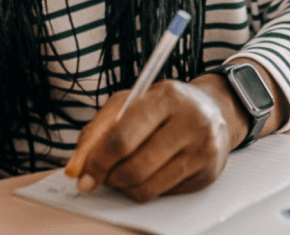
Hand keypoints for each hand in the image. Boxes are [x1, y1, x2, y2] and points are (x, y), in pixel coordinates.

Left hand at [63, 79, 234, 202]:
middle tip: (101, 176)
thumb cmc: (164, 106)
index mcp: (167, 97)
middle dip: (109, 178)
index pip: (122, 138)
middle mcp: (191, 121)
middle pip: (134, 168)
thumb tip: (76, 168)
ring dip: (125, 187)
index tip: (83, 174)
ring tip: (121, 174)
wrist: (213, 110)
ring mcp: (203, 148)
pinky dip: (146, 189)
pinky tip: (147, 173)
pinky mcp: (207, 172)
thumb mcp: (128, 103)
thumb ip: (97, 131)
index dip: (97, 161)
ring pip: (148, 187)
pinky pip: (163, 193)